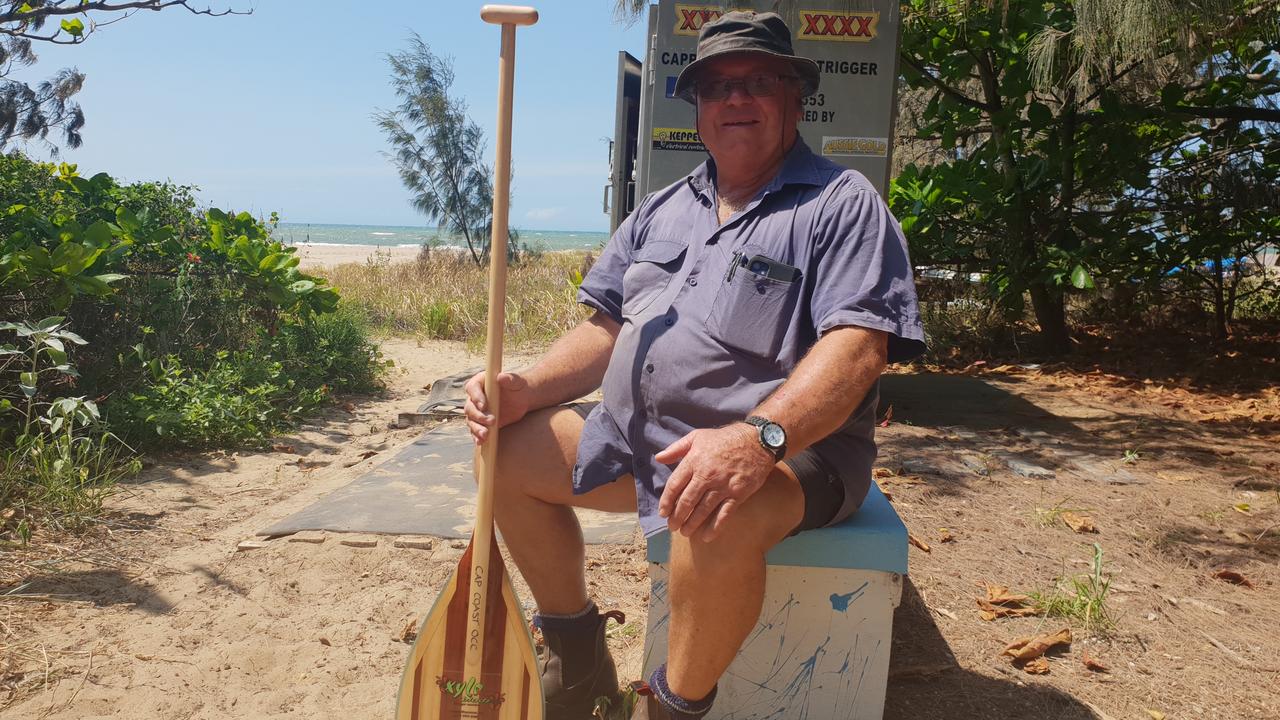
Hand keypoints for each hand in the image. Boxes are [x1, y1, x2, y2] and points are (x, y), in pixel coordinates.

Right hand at [463, 371, 532, 443]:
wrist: (521, 399)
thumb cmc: (518, 387)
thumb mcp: (516, 381)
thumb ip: (510, 378)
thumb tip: (501, 377)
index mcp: (480, 383)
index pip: (472, 389)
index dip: (476, 397)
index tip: (484, 405)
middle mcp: (474, 397)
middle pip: (469, 407)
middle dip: (478, 416)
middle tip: (492, 421)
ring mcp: (477, 411)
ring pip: (471, 421)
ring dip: (476, 428)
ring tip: (486, 434)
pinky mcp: (481, 422)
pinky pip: (475, 430)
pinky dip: (477, 437)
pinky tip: (481, 442)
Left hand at [654, 424, 776, 541]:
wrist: (756, 441)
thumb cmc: (724, 439)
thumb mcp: (697, 436)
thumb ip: (676, 448)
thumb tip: (658, 458)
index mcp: (694, 461)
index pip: (675, 485)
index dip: (666, 501)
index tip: (663, 512)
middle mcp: (706, 475)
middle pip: (687, 501)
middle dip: (677, 517)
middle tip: (672, 526)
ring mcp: (723, 486)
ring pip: (703, 510)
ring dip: (692, 524)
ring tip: (685, 532)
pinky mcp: (738, 494)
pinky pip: (724, 514)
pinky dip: (715, 527)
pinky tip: (707, 537)